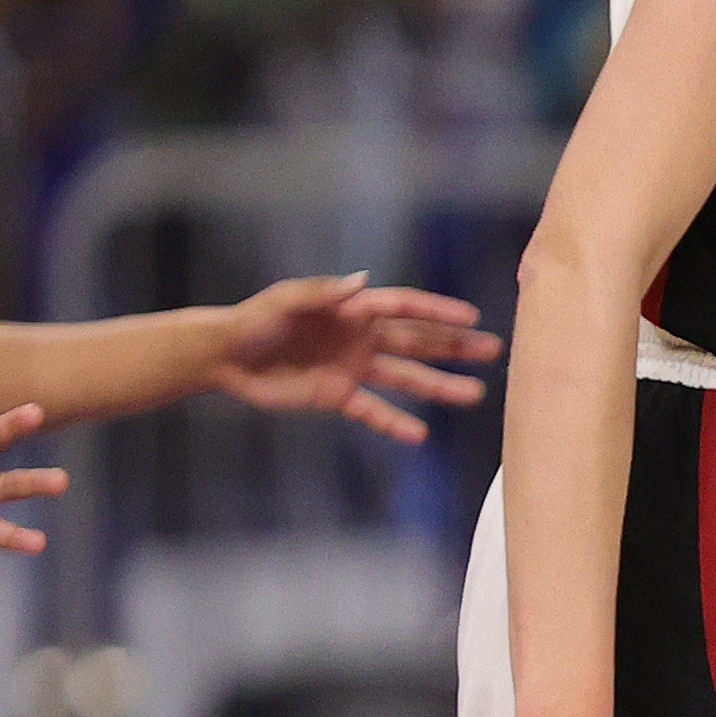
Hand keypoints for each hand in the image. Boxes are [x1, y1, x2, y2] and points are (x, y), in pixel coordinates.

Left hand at [215, 275, 500, 444]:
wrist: (223, 357)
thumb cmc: (251, 320)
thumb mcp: (283, 301)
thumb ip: (323, 292)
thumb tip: (363, 281)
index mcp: (351, 310)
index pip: (403, 308)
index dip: (437, 311)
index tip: (471, 317)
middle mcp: (360, 338)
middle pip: (417, 341)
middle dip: (455, 346)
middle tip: (492, 351)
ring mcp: (352, 368)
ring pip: (405, 378)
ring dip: (439, 386)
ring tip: (474, 395)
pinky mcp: (337, 396)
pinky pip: (373, 411)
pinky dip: (394, 423)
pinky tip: (419, 435)